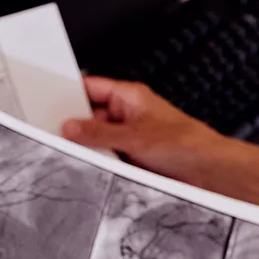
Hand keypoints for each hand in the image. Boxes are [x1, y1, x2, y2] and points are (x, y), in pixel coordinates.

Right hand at [61, 76, 233, 187]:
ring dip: (93, 150)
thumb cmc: (187, 143)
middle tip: (59, 136)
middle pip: (91, 118)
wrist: (210, 171)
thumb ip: (98, 133)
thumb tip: (70, 128)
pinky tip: (97, 170)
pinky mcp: (137, 160)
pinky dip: (104, 165)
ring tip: (81, 156)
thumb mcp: (133, 137)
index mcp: (130, 96)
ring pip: (100, 141)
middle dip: (78, 128)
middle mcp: (130, 115)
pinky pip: (111, 159)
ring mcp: (132, 138)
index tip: (48, 105)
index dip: (69, 94)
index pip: (90, 87)